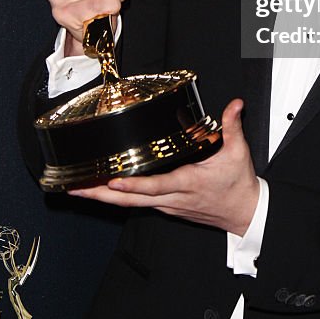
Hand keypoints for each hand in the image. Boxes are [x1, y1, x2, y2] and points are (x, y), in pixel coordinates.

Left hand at [68, 100, 259, 235]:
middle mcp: (172, 198)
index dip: (134, 185)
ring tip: (79, 189)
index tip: (113, 181)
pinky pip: (137, 204)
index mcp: (187, 183)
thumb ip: (232, 126)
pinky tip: (103, 192)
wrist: (243, 213)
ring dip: (103, 198)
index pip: (156, 185)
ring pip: (130, 204)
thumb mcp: (237, 152)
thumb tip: (234, 105)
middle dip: (101, 195)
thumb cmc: (238, 185)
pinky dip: (117, 198)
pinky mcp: (167, 207)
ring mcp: (167, 206)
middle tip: (76, 188)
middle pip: (131, 200)